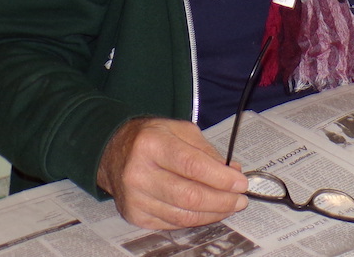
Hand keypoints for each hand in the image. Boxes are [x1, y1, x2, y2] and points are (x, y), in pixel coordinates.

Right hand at [97, 117, 248, 229]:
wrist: (112, 151)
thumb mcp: (179, 130)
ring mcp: (135, 197)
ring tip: (230, 206)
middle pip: (189, 196)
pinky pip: (172, 223)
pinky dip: (195, 219)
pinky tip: (208, 211)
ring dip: (213, 213)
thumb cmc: (151, 138)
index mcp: (151, 144)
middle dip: (221, 200)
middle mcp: (139, 173)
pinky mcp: (134, 215)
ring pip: (183, 215)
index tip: (241, 183)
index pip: (192, 166)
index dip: (220, 177)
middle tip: (241, 199)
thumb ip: (206, 151)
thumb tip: (232, 172)